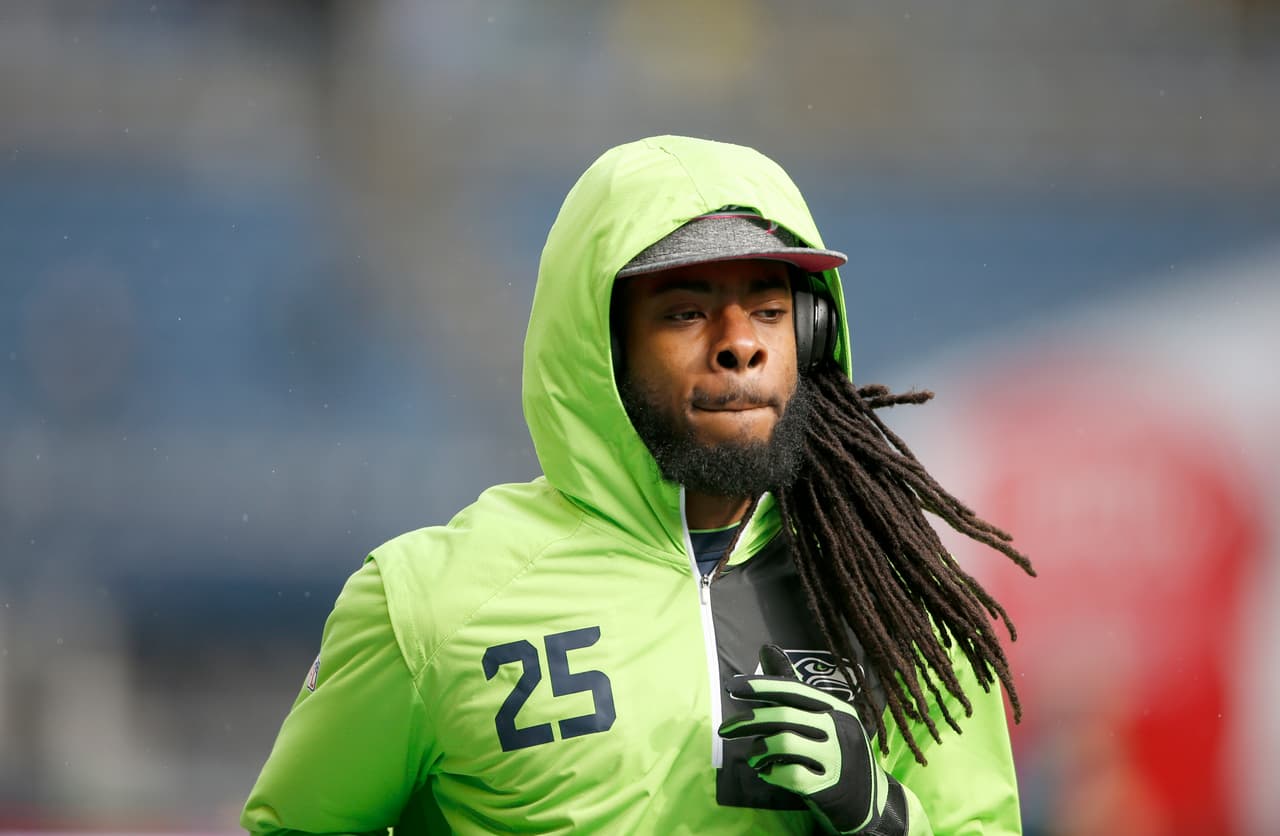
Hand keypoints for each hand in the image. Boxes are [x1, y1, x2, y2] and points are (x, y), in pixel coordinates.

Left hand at [719, 645, 890, 833]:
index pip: (793, 689)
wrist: (870, 800)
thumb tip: (766, 649)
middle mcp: (839, 728)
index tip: (731, 687)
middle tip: (725, 730)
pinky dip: (771, 773)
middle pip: (784, 716)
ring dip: (759, 750)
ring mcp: (836, 757)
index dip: (760, 686)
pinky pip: (789, 774)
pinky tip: (769, 774)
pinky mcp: (828, 786)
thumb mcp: (822, 717)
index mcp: (836, 707)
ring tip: (755, 758)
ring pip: (784, 743)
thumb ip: (792, 688)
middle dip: (748, 721)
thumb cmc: (835, 751)